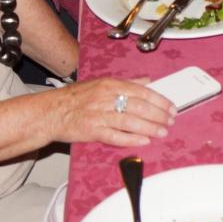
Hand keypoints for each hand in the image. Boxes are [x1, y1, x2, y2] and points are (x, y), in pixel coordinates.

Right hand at [46, 77, 174, 146]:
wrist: (51, 112)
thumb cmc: (76, 97)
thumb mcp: (101, 83)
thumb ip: (127, 83)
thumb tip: (148, 81)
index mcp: (110, 84)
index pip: (141, 91)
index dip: (159, 100)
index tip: (171, 107)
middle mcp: (106, 98)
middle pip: (139, 106)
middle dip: (158, 115)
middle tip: (170, 121)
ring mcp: (99, 115)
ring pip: (130, 121)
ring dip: (150, 128)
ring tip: (162, 132)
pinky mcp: (92, 131)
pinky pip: (115, 136)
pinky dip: (131, 139)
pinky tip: (144, 141)